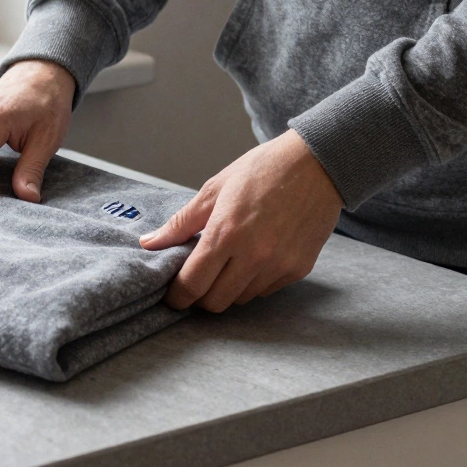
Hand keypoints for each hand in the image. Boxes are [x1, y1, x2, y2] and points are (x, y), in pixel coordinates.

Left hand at [141, 130, 342, 311]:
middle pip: (215, 302)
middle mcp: (253, 255)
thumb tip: (149, 243)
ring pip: (240, 299)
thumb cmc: (263, 170)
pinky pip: (265, 290)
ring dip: (228, 288)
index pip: (192, 284)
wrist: (318, 164)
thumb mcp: (215, 189)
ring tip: (228, 262)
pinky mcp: (298, 269)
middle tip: (198, 278)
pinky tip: (254, 257)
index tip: (172, 295)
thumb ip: (181, 223)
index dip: (177, 296)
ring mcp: (278, 265)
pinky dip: (253, 282)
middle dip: (200, 295)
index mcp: (226, 233)